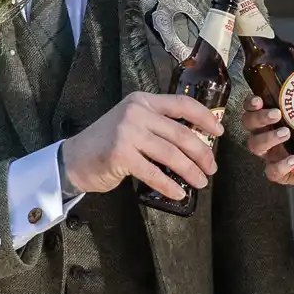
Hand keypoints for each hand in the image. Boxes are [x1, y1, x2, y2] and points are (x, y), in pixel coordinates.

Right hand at [62, 91, 223, 198]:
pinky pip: (154, 173)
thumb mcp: (133, 123)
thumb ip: (158, 125)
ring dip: (190, 171)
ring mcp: (128, 132)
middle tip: (212, 168)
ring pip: (171, 154)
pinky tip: (179, 193)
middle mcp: (137, 112)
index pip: (182, 104)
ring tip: (201, 182)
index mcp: (143, 101)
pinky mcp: (121, 155)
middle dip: (202, 153)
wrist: (74, 159)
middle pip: (181, 133)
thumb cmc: (107, 144)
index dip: (205, 118)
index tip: (219, 132)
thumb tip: (195, 142)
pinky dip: (170, 185)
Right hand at [240, 69, 293, 188]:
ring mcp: (272, 154)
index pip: (254, 107)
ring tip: (286, 133)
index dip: (251, 103)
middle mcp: (269, 134)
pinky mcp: (279, 172)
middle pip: (249, 124)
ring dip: (267, 139)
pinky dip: (280, 166)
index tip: (258, 100)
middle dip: (258, 118)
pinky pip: (271, 171)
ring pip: (255, 146)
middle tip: (276, 114)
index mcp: (277, 117)